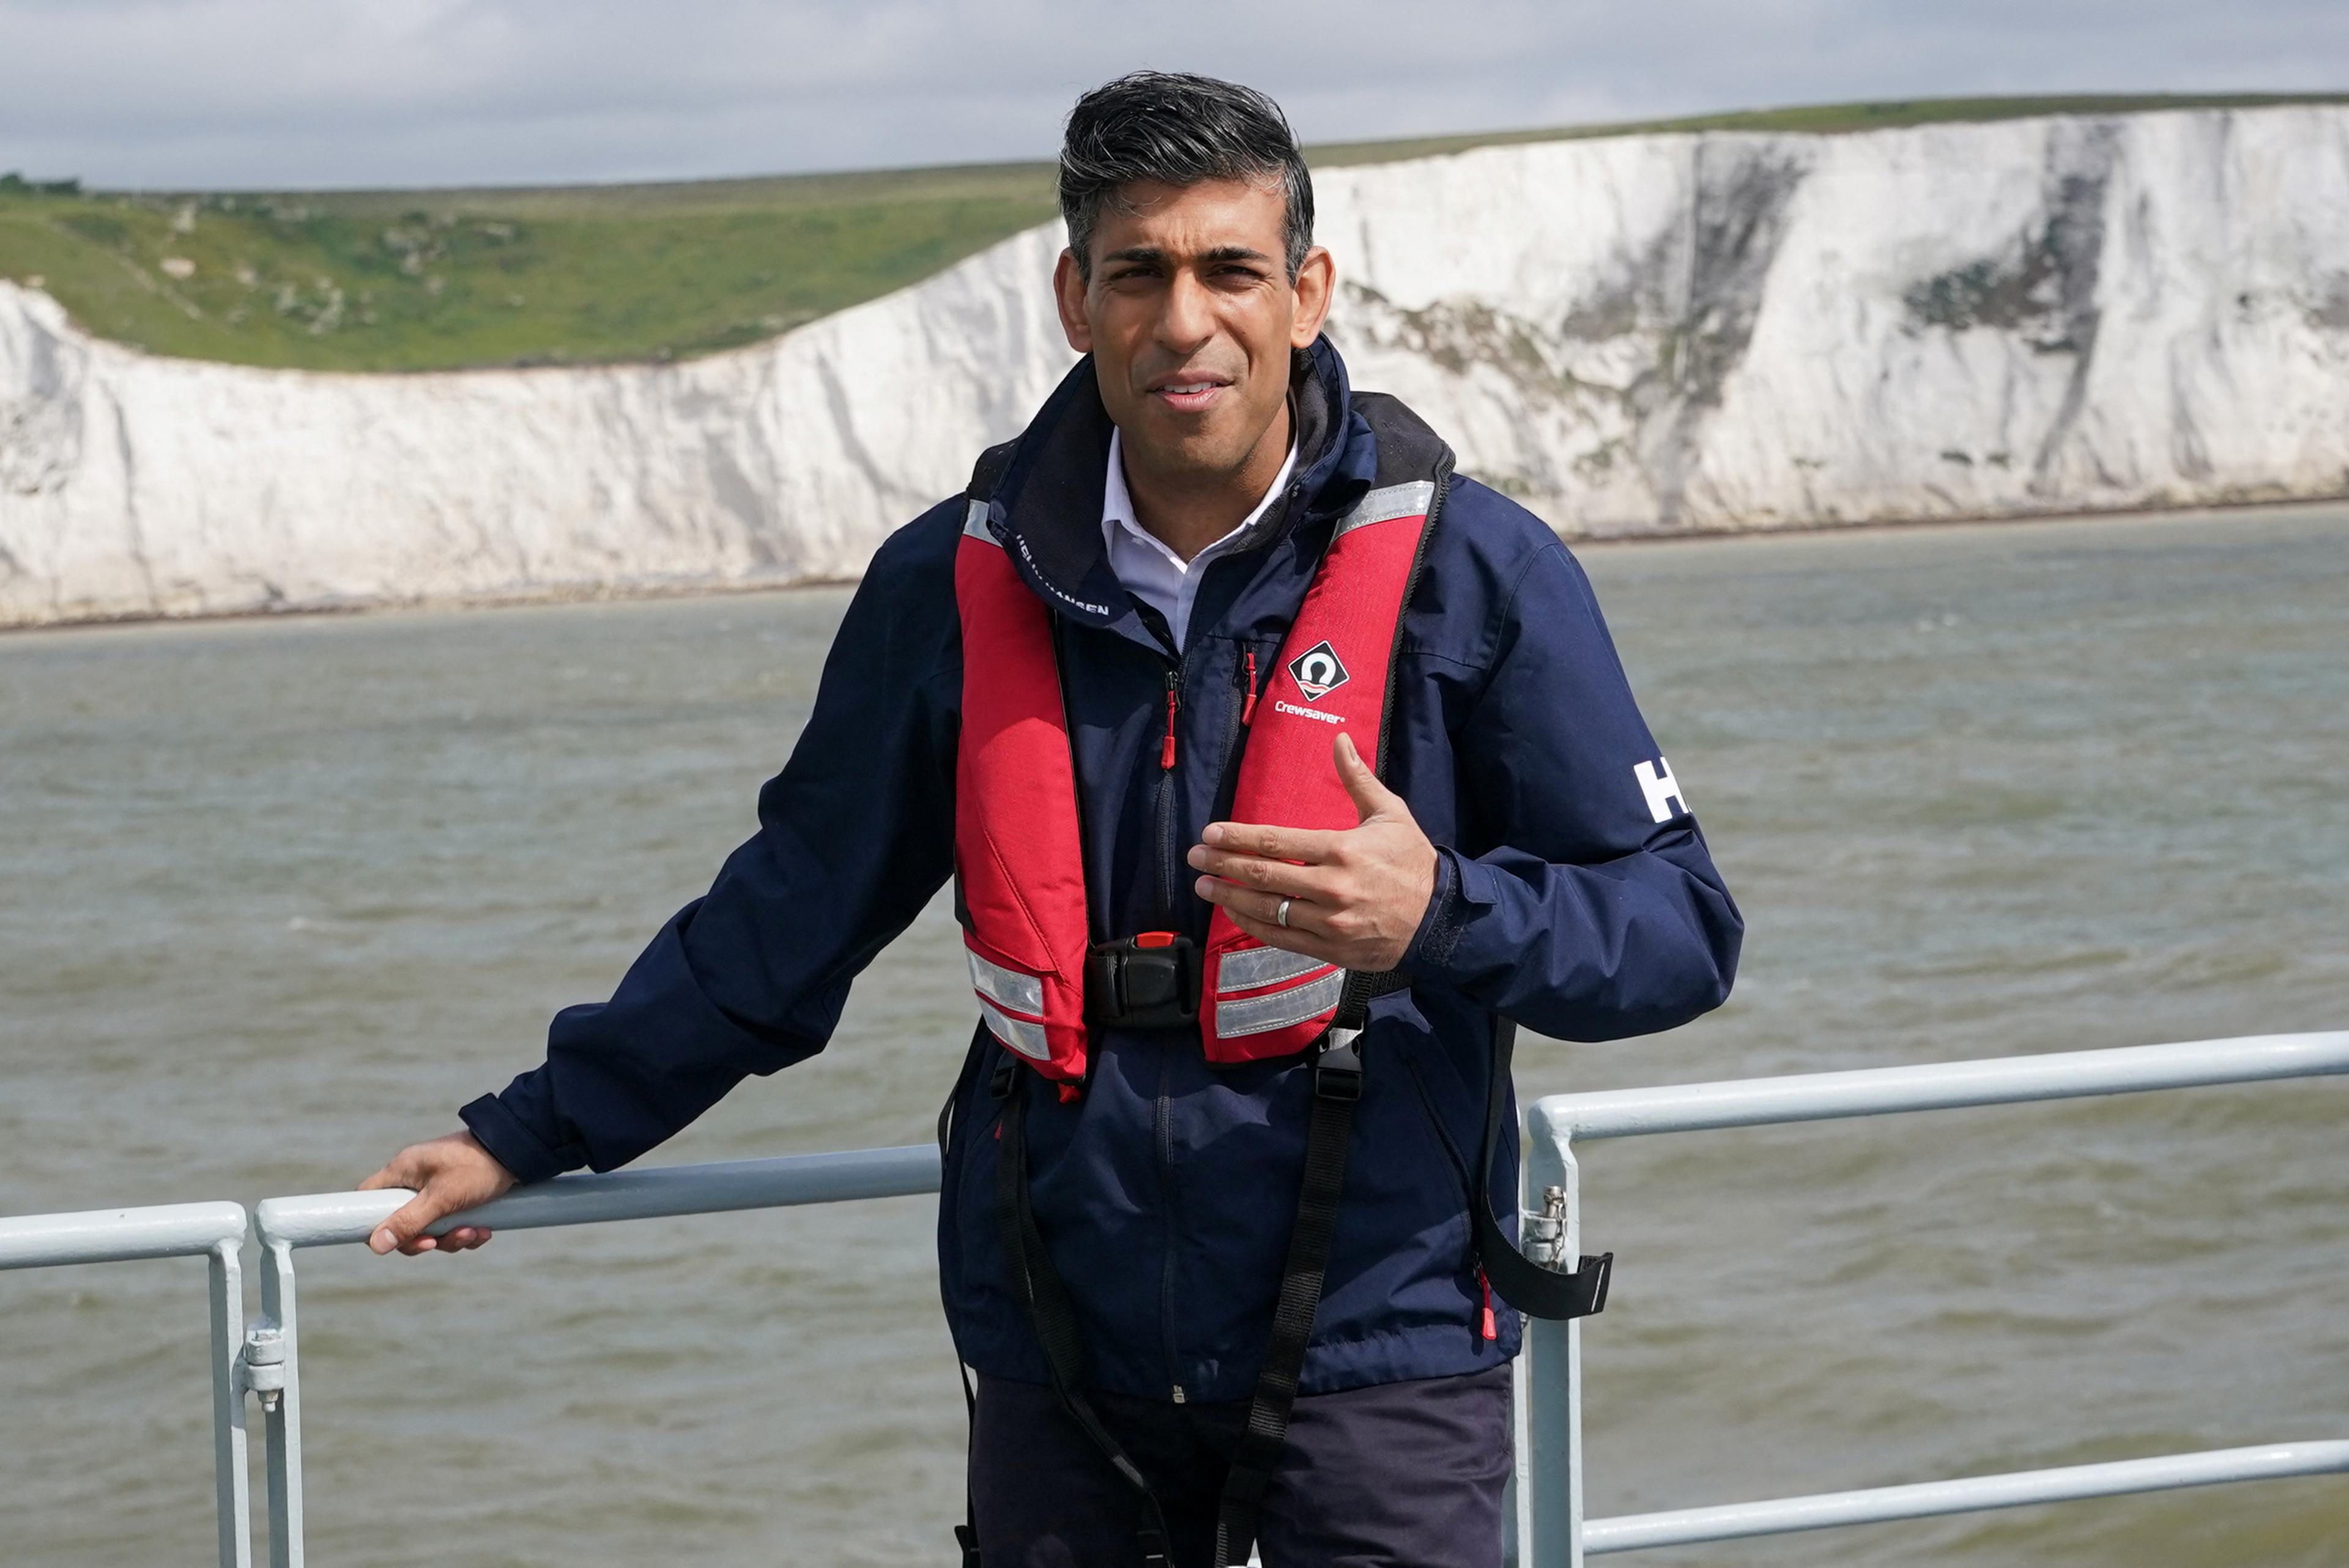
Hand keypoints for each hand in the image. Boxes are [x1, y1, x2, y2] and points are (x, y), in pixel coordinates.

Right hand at [357, 1130, 516, 1255]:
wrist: (522, 1151)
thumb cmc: (478, 1167)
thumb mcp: (442, 1198)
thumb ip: (409, 1221)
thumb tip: (375, 1245)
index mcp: (404, 1171)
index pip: (367, 1199)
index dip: (372, 1224)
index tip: (395, 1240)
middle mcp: (416, 1179)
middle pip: (402, 1222)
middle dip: (425, 1239)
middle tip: (439, 1242)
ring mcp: (438, 1188)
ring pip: (431, 1228)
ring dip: (452, 1238)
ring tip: (474, 1232)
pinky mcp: (459, 1196)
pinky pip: (453, 1224)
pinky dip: (467, 1231)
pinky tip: (485, 1230)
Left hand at [1188, 731, 1437, 972]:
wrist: (1441, 919)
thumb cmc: (1412, 862)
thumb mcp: (1390, 813)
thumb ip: (1357, 778)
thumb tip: (1339, 739)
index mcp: (1342, 850)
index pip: (1275, 842)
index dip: (1237, 837)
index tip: (1210, 833)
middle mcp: (1331, 887)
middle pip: (1263, 875)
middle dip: (1222, 864)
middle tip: (1194, 857)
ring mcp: (1329, 922)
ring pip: (1266, 909)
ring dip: (1229, 897)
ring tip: (1204, 885)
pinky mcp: (1330, 949)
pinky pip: (1281, 938)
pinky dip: (1253, 926)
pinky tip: (1233, 914)